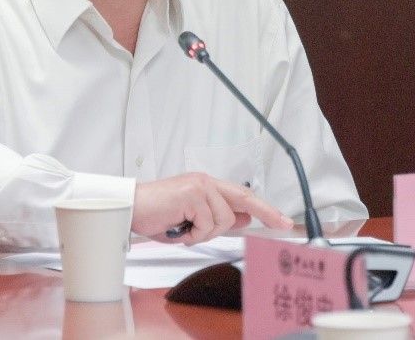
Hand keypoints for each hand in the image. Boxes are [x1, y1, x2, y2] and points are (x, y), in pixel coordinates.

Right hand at [132, 173, 293, 244]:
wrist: (129, 208)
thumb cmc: (155, 215)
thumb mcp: (192, 222)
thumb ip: (217, 219)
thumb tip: (242, 219)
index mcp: (206, 185)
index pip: (241, 195)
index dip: (264, 208)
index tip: (282, 220)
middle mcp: (205, 181)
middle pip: (243, 199)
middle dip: (267, 213)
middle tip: (285, 225)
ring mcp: (200, 186)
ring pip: (222, 220)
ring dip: (203, 233)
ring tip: (182, 228)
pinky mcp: (192, 193)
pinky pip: (206, 224)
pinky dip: (192, 233)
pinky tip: (177, 226)